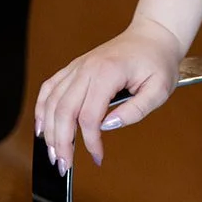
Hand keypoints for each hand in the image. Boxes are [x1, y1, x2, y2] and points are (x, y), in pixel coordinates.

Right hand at [35, 16, 182, 171]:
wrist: (153, 35)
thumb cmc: (158, 60)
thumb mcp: (159, 88)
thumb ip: (136, 110)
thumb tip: (108, 126)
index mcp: (108, 72)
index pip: (89, 115)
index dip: (90, 141)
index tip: (98, 157)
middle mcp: (87, 67)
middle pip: (63, 111)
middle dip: (61, 143)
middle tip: (65, 167)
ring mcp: (78, 65)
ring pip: (52, 101)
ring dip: (49, 130)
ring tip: (54, 154)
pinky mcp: (75, 67)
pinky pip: (50, 87)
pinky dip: (42, 108)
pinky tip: (42, 127)